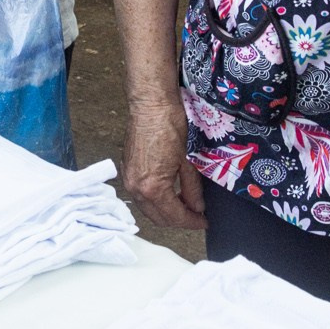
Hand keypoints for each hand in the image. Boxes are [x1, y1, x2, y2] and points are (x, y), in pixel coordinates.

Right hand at [122, 96, 205, 229]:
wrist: (150, 106)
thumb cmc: (169, 127)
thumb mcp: (187, 162)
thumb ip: (192, 189)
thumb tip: (197, 207)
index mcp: (153, 187)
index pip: (174, 216)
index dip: (192, 222)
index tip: (203, 221)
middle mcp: (136, 187)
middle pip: (158, 218)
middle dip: (178, 220)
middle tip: (196, 216)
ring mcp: (128, 179)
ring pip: (147, 209)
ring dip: (165, 212)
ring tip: (184, 206)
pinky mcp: (126, 170)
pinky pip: (140, 196)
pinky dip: (154, 201)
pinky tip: (168, 194)